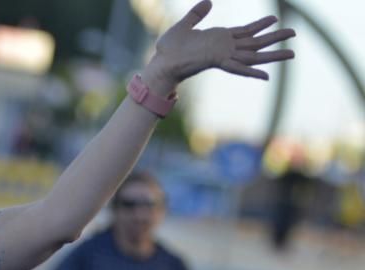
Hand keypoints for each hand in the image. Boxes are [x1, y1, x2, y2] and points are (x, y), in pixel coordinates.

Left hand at [149, 0, 295, 87]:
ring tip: (293, 52)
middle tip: (294, 32)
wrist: (160, 64)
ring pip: (254, 55)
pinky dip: (253, 72)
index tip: (274, 19)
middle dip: (275, 38)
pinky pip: (239, 68)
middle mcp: (224, 48)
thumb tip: (208, 2)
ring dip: (273, 54)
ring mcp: (223, 55)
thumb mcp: (184, 26)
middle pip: (256, 43)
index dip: (260, 25)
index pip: (244, 32)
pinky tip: (267, 76)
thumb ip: (196, 14)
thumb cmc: (168, 50)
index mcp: (218, 38)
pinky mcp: (218, 62)